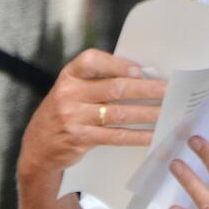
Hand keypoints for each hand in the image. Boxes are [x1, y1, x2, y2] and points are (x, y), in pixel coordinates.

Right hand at [17, 49, 164, 178]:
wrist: (37, 147)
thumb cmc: (65, 111)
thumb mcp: (73, 90)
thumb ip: (99, 81)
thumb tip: (143, 75)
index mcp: (69, 76)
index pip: (92, 61)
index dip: (118, 64)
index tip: (140, 70)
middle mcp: (69, 94)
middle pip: (115, 88)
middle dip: (147, 89)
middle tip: (171, 90)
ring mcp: (73, 117)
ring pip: (120, 113)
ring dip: (149, 113)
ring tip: (170, 111)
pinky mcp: (80, 138)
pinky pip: (116, 136)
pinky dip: (138, 135)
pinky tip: (154, 135)